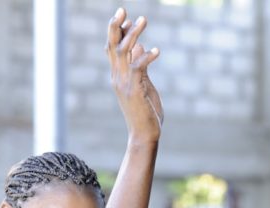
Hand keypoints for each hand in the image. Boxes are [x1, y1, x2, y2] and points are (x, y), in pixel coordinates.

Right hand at [106, 7, 162, 140]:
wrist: (144, 134)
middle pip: (113, 45)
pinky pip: (138, 67)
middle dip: (116, 26)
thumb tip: (140, 46)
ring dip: (133, 34)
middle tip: (123, 8)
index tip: (125, 17)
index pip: (113, 48)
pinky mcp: (134, 89)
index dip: (117, 31)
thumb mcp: (144, 85)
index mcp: (118, 76)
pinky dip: (147, 56)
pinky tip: (157, 50)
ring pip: (123, 51)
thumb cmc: (146, 112)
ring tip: (143, 19)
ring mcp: (124, 83)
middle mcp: (117, 77)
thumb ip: (140, 67)